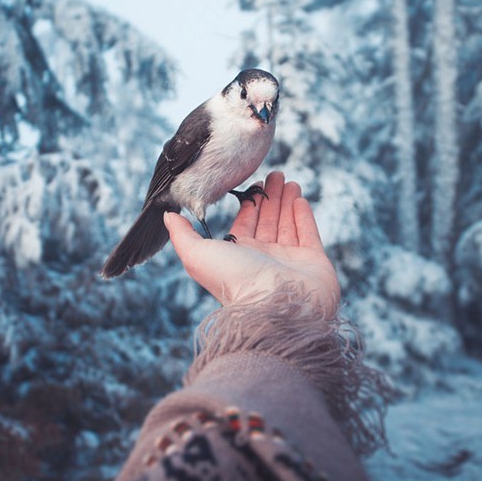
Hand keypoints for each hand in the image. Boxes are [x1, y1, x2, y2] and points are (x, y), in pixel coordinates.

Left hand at [163, 172, 339, 315]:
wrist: (274, 306)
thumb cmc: (234, 280)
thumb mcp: (197, 254)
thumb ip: (182, 234)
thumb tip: (168, 215)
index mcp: (239, 255)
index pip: (245, 222)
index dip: (249, 203)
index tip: (254, 181)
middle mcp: (264, 257)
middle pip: (267, 220)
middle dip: (270, 197)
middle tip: (275, 173)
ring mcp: (289, 260)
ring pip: (287, 224)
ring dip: (287, 201)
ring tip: (288, 181)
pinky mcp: (313, 262)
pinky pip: (308, 234)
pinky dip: (303, 216)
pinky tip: (300, 198)